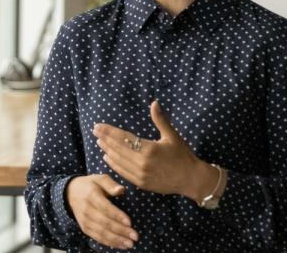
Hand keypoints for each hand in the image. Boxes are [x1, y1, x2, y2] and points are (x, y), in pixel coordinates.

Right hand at [66, 174, 138, 249]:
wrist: (71, 193)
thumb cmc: (91, 185)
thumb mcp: (100, 179)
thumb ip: (111, 184)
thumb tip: (121, 190)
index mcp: (91, 196)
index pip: (105, 207)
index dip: (117, 216)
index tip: (129, 222)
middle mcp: (86, 210)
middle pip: (104, 222)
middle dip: (121, 231)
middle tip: (135, 236)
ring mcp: (85, 221)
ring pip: (101, 233)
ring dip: (116, 240)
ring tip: (130, 244)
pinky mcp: (85, 228)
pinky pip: (97, 238)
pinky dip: (109, 243)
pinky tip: (121, 245)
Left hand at [93, 101, 212, 200]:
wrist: (191, 179)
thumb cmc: (183, 155)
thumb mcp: (172, 136)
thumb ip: (160, 120)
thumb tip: (154, 102)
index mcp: (149, 149)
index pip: (124, 138)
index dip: (109, 131)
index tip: (99, 126)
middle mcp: (142, 162)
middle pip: (118, 148)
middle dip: (105, 139)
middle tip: (95, 131)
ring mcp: (141, 174)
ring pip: (118, 161)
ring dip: (107, 150)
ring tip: (99, 142)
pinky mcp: (141, 183)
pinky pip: (123, 172)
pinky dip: (113, 164)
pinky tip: (107, 157)